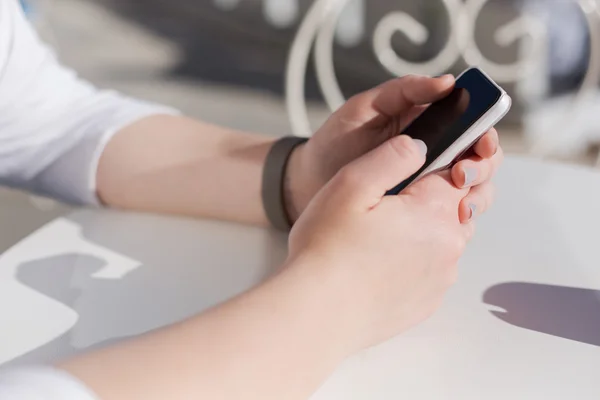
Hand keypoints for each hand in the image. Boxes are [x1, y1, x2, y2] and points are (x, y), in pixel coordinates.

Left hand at [285, 75, 502, 221]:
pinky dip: (459, 215)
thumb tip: (447, 82)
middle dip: (482, 165)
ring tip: (459, 202)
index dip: (485, 131)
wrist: (309, 182)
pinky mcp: (418, 210)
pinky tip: (452, 219)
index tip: (482, 141)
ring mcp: (428, 184)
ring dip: (477, 193)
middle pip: (481, 158)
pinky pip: (450, 213)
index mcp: (428, 124)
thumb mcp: (364, 108)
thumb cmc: (336, 141)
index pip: (472, 125)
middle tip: (460, 174)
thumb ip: (403, 92)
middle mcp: (435, 154)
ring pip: (474, 188)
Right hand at [288, 135, 478, 351]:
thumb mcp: (351, 184)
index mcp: (435, 211)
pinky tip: (381, 263)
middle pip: (458, 206)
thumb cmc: (327, 250)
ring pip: (445, 239)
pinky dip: (416, 261)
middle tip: (390, 203)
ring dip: (424, 230)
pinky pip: (432, 270)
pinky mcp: (427, 302)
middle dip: (432, 198)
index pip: (458, 172)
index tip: (412, 170)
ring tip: (381, 235)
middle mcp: (449, 246)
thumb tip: (420, 147)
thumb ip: (392, 157)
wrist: (316, 314)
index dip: (438, 163)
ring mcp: (440, 279)